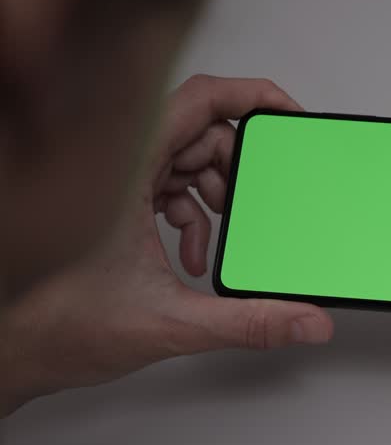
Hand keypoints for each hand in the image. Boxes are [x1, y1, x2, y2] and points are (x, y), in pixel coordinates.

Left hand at [0, 75, 333, 414]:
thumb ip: (250, 322)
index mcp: (124, 172)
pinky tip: (193, 256)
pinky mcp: (112, 202)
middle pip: (198, 131)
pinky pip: (167, 186)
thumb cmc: (60, 325)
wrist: (17, 349)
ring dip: (213, 195)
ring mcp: (112, 182)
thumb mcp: (173, 323)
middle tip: (256, 202)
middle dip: (235, 168)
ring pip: (184, 159)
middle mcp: (117, 167)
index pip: (197, 101)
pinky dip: (192, 216)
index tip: (287, 113)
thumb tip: (307, 321)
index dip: (250, 96)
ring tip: (222, 236)